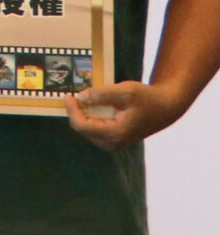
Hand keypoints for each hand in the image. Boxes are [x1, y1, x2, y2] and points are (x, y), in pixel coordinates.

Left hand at [67, 80, 185, 150]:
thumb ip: (101, 94)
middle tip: (75, 94)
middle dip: (77, 112)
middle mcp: (113, 143)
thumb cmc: (148, 98)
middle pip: (82, 128)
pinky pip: (95, 128)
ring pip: (88, 129)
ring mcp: (114, 143)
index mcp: (115, 134)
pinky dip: (92, 116)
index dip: (72, 110)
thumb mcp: (126, 91)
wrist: (167, 107)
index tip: (68, 96)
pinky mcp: (115, 139)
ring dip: (84, 113)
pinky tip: (94, 104)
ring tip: (85, 98)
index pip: (82, 126)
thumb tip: (80, 97)